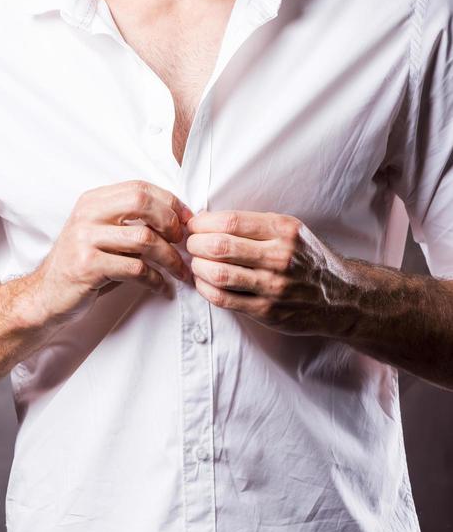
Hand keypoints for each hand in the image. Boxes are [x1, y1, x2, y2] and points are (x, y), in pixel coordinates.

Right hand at [34, 180, 193, 325]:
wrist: (46, 295)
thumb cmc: (82, 265)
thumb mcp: (101, 233)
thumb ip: (128, 222)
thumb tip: (176, 219)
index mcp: (93, 201)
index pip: (139, 187)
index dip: (169, 201)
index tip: (186, 220)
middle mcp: (87, 215)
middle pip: (141, 203)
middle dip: (170, 222)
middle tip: (183, 242)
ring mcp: (85, 239)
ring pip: (144, 238)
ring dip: (170, 258)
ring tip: (180, 271)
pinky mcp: (88, 267)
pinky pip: (135, 268)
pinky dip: (155, 279)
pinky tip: (161, 286)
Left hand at [186, 209, 351, 335]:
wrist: (341, 297)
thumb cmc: (306, 258)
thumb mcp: (291, 230)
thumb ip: (255, 224)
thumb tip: (207, 220)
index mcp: (283, 230)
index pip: (229, 222)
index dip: (203, 223)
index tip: (194, 225)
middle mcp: (280, 256)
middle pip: (220, 246)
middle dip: (195, 243)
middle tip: (190, 243)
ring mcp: (274, 286)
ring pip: (219, 274)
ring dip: (197, 266)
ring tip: (194, 262)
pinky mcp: (267, 311)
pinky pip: (225, 299)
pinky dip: (205, 288)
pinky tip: (202, 281)